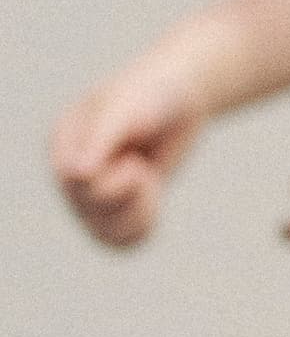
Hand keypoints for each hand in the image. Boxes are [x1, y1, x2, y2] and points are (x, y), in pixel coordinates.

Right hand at [48, 34, 222, 248]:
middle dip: (128, 189)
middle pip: (90, 208)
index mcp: (62, 141)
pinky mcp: (116, 210)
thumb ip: (103, 135)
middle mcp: (70, 171)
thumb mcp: (130, 106)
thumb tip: (77, 175)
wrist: (179, 98)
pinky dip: (144, 226)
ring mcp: (90, 194)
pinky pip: (122, 242)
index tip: (131, 156)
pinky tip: (152, 200)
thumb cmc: (151, 94)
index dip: (108, 176)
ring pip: (105, 234)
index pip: (71, 180)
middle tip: (139, 163)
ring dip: (139, 211)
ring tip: (147, 180)